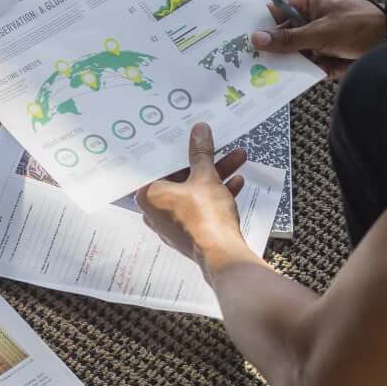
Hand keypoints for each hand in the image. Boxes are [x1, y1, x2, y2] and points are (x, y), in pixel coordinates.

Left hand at [135, 123, 253, 266]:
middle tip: (216, 145)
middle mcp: (156, 211)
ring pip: (194, 192)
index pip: (159, 164)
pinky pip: (201, 208)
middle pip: (180, 178)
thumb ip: (201, 153)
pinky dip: (216, 195)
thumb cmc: (205, 216)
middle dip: (204, 162)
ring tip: (237, 158)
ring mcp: (173, 224)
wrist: (223, 255)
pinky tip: (236, 182)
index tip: (186, 137)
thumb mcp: (205, 177)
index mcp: (148, 195)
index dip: (176, 149)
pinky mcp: (190, 233)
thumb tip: (199, 130)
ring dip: (216, 175)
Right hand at [249, 0, 385, 77]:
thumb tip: (256, 39)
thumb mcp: (320, 32)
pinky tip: (310, 74)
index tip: (242, 41)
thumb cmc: (359, 25)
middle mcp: (309, 18)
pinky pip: (310, 63)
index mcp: (306, 2)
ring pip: (295, 53)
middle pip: (282, 36)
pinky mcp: (327, 53)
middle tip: (253, 65)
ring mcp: (318, 37)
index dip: (259, 26)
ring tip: (284, 71)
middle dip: (276, 51)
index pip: (274, 13)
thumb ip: (289, 39)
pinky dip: (312, 70)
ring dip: (295, 63)